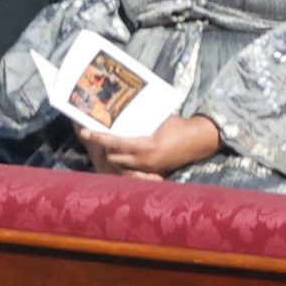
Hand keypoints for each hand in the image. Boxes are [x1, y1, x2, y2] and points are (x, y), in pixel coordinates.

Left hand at [83, 113, 219, 179]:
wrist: (199, 140)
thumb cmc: (180, 126)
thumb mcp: (159, 120)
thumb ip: (141, 122)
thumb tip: (122, 113)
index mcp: (146, 146)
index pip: (116, 143)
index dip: (100, 138)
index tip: (86, 132)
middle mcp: (144, 161)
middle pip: (113, 158)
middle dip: (104, 149)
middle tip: (97, 137)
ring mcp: (147, 168)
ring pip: (120, 165)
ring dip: (113, 156)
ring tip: (108, 145)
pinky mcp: (152, 172)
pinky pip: (131, 169)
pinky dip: (125, 162)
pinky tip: (122, 153)